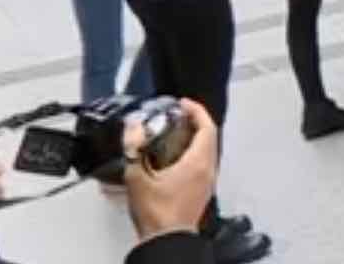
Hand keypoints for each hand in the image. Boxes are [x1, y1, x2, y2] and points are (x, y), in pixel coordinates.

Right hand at [123, 99, 218, 243]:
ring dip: (194, 138)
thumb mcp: (137, 176)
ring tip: (174, 132)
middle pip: (209, 137)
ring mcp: (208, 181)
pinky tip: (174, 157)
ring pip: (208, 151)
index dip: (197, 111)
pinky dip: (193, 153)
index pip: (207, 127)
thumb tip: (133, 126)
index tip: (184, 104)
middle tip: (178, 115)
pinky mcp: (202, 191)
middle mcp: (208, 170)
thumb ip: (134, 147)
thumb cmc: (156, 211)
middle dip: (195, 122)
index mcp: (198, 162)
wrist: (166, 239)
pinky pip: (204, 163)